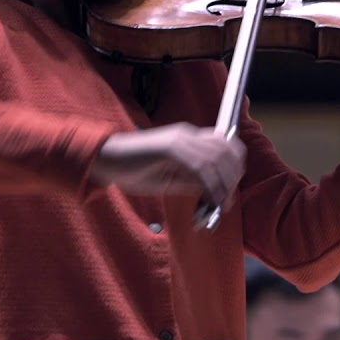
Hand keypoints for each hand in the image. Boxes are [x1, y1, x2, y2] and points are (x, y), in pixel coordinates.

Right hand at [89, 123, 245, 206]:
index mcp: (188, 137)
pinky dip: (209, 186)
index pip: (225, 144)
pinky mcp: (170, 148)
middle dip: (232, 177)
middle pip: (226, 150)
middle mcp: (187, 134)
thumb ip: (191, 180)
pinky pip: (200, 167)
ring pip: (216, 159)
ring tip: (219, 205)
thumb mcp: (169, 178)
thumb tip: (214, 191)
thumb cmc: (133, 170)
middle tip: (226, 201)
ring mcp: (179, 139)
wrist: (105, 159)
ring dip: (223, 185)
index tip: (230, 188)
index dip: (234, 165)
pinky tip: (207, 201)